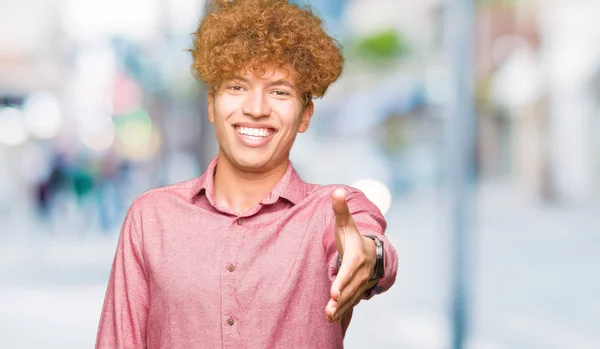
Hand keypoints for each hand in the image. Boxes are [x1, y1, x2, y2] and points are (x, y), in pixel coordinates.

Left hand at [325, 188, 377, 322]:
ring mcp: (361, 282)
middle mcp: (361, 272)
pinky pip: (351, 302)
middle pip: (350, 287)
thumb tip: (337, 191)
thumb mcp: (346, 223)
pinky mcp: (357, 290)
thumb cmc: (353, 237)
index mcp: (357, 256)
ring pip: (351, 297)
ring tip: (328, 316)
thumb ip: (340, 209)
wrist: (371, 252)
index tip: (334, 291)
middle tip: (329, 308)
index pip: (349, 270)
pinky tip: (330, 319)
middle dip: (340, 298)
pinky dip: (342, 311)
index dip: (342, 281)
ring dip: (340, 308)